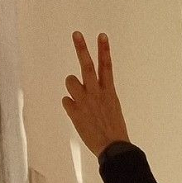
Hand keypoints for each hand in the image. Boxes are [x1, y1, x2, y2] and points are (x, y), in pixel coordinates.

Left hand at [61, 32, 129, 156]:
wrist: (113, 148)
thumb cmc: (114, 130)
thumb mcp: (113, 109)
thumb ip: (100, 95)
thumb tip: (83, 89)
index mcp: (110, 93)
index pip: (107, 67)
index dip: (104, 50)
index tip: (102, 35)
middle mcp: (97, 93)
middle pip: (87, 66)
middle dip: (82, 49)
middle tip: (76, 34)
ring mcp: (85, 101)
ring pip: (70, 81)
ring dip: (73, 87)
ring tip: (80, 99)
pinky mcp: (74, 111)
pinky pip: (66, 101)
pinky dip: (71, 106)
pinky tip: (79, 116)